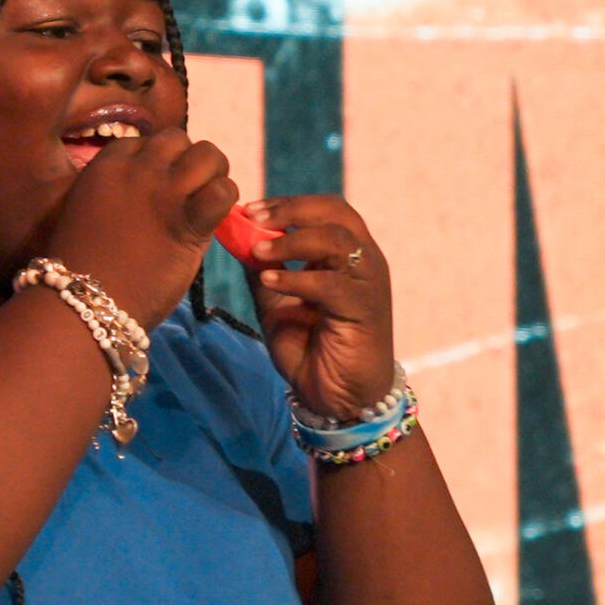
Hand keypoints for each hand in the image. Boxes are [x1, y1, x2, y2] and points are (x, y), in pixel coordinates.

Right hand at [43, 128, 234, 329]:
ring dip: (213, 174)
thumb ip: (124, 188)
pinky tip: (213, 220)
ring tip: (207, 200)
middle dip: (189, 161)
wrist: (86, 303)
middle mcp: (136, 169)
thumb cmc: (85, 265)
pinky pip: (222, 191)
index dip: (162, 163)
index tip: (162, 187)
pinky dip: (225, 201)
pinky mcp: (186, 221)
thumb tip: (165, 182)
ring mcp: (162, 192)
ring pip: (207, 155)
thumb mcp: (93, 208)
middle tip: (191, 191)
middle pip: (179, 140)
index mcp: (107, 164)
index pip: (149, 141)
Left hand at [243, 195, 396, 422]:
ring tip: (258, 252)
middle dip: (291, 210)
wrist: (339, 401)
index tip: (248, 209)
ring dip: (293, 240)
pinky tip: (271, 281)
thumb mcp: (277, 305)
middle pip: (335, 212)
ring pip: (337, 240)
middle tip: (253, 217)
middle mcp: (363, 260)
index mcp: (346, 254)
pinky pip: (332, 284)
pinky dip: (297, 278)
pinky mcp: (366, 310)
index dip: (287, 203)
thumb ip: (264, 271)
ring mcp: (368, 283)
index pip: (324, 209)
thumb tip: (236, 237)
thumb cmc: (312, 350)